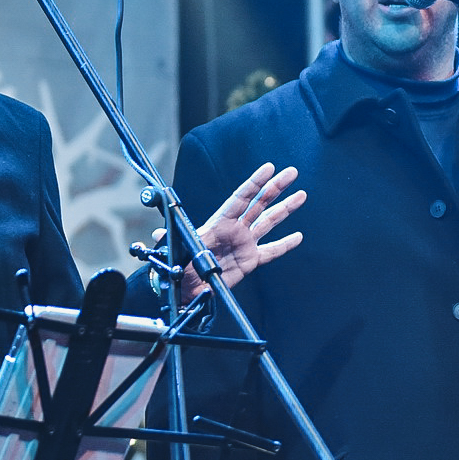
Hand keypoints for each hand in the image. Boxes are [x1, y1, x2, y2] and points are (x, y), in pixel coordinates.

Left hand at [160, 163, 306, 304]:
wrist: (186, 290)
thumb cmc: (180, 268)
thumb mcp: (176, 251)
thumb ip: (172, 240)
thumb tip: (157, 234)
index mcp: (218, 224)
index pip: (240, 198)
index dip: (255, 183)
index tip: (269, 168)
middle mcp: (234, 230)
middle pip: (259, 204)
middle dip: (276, 187)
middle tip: (291, 173)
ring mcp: (244, 244)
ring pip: (268, 222)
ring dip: (285, 209)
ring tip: (301, 195)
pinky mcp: (250, 261)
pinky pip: (271, 251)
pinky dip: (284, 245)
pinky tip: (297, 237)